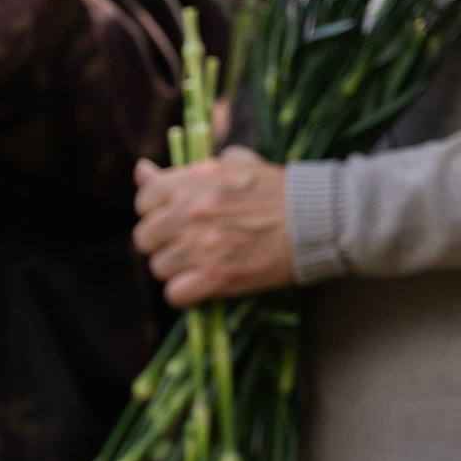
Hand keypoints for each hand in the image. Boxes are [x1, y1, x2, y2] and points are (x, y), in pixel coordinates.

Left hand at [133, 147, 291, 307]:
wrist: (318, 219)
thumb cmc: (277, 190)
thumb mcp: (233, 166)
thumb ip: (185, 170)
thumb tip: (142, 170)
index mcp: (195, 181)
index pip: (144, 200)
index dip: (155, 211)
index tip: (171, 218)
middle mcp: (193, 212)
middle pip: (145, 238)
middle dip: (161, 243)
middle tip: (185, 244)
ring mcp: (204, 246)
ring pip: (159, 268)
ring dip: (176, 269)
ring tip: (199, 263)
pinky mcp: (218, 276)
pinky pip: (175, 294)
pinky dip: (185, 294)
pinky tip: (203, 284)